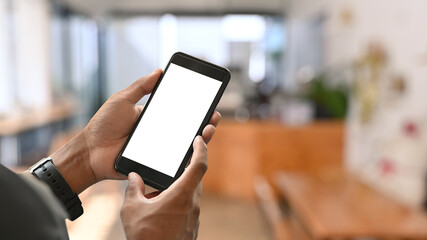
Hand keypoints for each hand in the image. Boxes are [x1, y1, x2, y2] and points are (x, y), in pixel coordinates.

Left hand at [50, 69, 220, 193]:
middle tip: (213, 116)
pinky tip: (196, 147)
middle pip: (185, 129)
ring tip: (209, 129)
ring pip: (183, 145)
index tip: (206, 100)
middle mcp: (159, 134)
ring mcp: (158, 150)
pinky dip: (186, 156)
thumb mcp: (123, 100)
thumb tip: (159, 70)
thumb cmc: (103, 125)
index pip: (177, 112)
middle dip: (202, 123)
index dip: (193, 108)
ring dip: (200, 138)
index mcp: (153, 118)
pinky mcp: (154, 164)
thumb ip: (141, 87)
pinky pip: (173, 161)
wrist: (90, 152)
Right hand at [121, 136, 207, 239]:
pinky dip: (178, 201)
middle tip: (175, 160)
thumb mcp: (132, 209)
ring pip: (191, 193)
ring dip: (179, 187)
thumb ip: (134, 188)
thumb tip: (134, 176)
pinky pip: (188, 207)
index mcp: (182, 194)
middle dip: (186, 168)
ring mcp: (194, 217)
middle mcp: (193, 204)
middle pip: (195, 178)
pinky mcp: (191, 227)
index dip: (201, 148)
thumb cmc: (145, 237)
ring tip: (159, 190)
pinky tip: (161, 207)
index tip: (199, 139)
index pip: (199, 164)